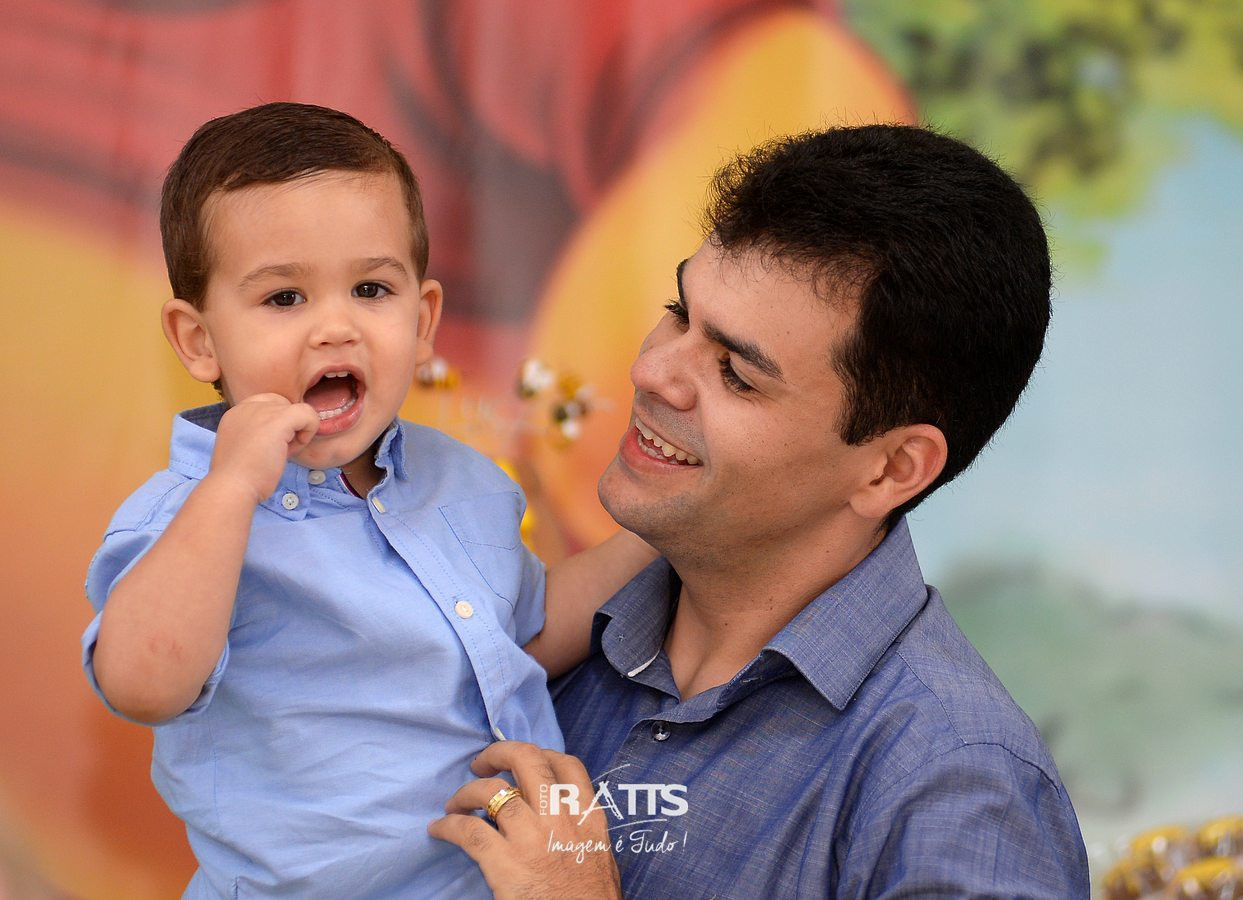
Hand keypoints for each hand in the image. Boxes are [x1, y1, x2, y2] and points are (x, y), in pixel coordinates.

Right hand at [207, 393, 319, 502]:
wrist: (232, 488)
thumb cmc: (240, 478)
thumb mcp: (244, 448)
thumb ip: (257, 435)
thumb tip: (282, 435)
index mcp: (236, 413)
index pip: (268, 404)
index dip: (278, 424)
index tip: (270, 446)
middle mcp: (247, 407)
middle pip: (284, 405)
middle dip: (288, 428)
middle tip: (278, 451)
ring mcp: (261, 411)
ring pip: (297, 410)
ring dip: (298, 433)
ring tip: (284, 453)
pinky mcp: (277, 420)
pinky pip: (308, 414)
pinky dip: (309, 431)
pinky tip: (293, 450)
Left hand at [429, 741, 621, 899]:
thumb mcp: (600, 855)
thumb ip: (583, 830)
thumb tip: (563, 818)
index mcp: (588, 817)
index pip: (568, 765)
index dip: (541, 754)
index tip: (522, 761)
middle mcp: (560, 818)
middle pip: (527, 761)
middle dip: (499, 752)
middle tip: (482, 763)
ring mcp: (531, 838)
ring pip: (492, 791)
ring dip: (467, 792)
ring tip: (455, 803)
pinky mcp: (505, 862)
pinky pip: (469, 830)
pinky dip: (449, 825)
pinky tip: (439, 828)